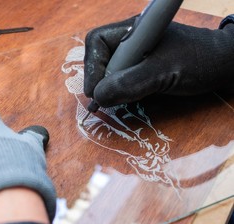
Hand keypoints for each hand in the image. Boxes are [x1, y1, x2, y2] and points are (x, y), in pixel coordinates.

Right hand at [84, 17, 233, 106]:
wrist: (225, 67)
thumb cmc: (199, 61)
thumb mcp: (163, 72)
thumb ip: (130, 83)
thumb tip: (98, 96)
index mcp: (134, 30)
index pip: (98, 41)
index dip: (92, 67)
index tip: (94, 92)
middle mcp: (131, 41)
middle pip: (99, 57)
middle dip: (97, 79)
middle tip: (101, 102)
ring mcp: (136, 56)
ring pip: (108, 72)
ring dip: (107, 89)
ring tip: (110, 104)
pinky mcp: (142, 70)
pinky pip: (121, 81)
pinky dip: (118, 93)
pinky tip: (122, 102)